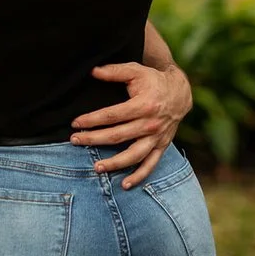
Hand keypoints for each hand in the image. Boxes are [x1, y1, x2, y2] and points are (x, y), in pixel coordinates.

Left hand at [72, 61, 193, 187]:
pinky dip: (139, 176)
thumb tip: (92, 71)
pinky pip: (151, 164)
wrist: (180, 92)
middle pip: (118, 136)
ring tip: (96, 168)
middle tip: (74, 141)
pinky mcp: (162, 146)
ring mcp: (157, 137)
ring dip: (115, 163)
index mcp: (143, 105)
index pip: (112, 116)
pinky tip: (125, 185)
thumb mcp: (135, 70)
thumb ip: (113, 71)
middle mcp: (151, 124)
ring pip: (134, 155)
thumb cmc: (152, 80)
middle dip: (94, 139)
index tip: (75, 123)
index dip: (92, 120)